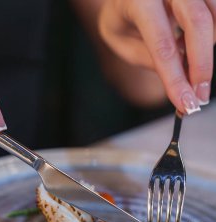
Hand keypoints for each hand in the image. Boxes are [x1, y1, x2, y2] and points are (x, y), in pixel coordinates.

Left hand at [99, 0, 215, 113]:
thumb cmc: (122, 13)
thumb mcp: (119, 39)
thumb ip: (145, 57)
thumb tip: (178, 77)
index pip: (162, 46)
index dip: (176, 79)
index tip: (186, 104)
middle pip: (198, 23)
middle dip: (203, 65)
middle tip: (200, 96)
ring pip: (213, 18)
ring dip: (207, 50)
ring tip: (188, 63)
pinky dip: (210, 35)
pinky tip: (192, 43)